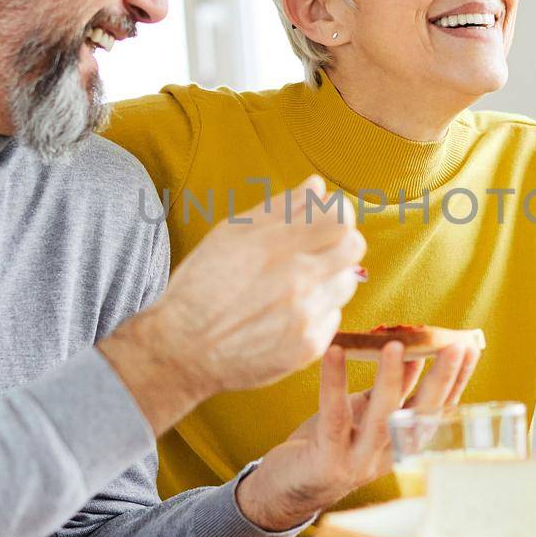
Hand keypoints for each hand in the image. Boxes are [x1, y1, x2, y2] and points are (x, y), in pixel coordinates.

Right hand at [99, 175, 365, 431]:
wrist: (181, 350)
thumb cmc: (200, 287)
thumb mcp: (229, 235)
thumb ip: (279, 208)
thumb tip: (317, 186)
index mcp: (276, 244)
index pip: (341, 216)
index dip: (337, 214)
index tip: (325, 219)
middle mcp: (297, 279)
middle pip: (354, 247)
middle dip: (340, 243)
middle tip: (316, 252)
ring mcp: (306, 315)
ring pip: (346, 284)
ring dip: (328, 280)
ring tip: (295, 287)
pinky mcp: (308, 346)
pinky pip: (333, 318)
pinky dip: (317, 313)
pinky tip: (287, 315)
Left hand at [236, 340, 480, 529]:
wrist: (285, 490)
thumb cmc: (327, 444)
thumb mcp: (364, 415)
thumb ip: (390, 392)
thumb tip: (414, 353)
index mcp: (400, 445)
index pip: (437, 413)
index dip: (455, 382)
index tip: (468, 349)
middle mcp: (386, 456)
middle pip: (419, 419)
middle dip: (440, 382)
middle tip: (453, 348)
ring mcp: (358, 461)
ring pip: (382, 419)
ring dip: (392, 380)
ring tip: (397, 344)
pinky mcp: (328, 459)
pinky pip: (334, 416)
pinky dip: (335, 382)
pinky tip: (335, 352)